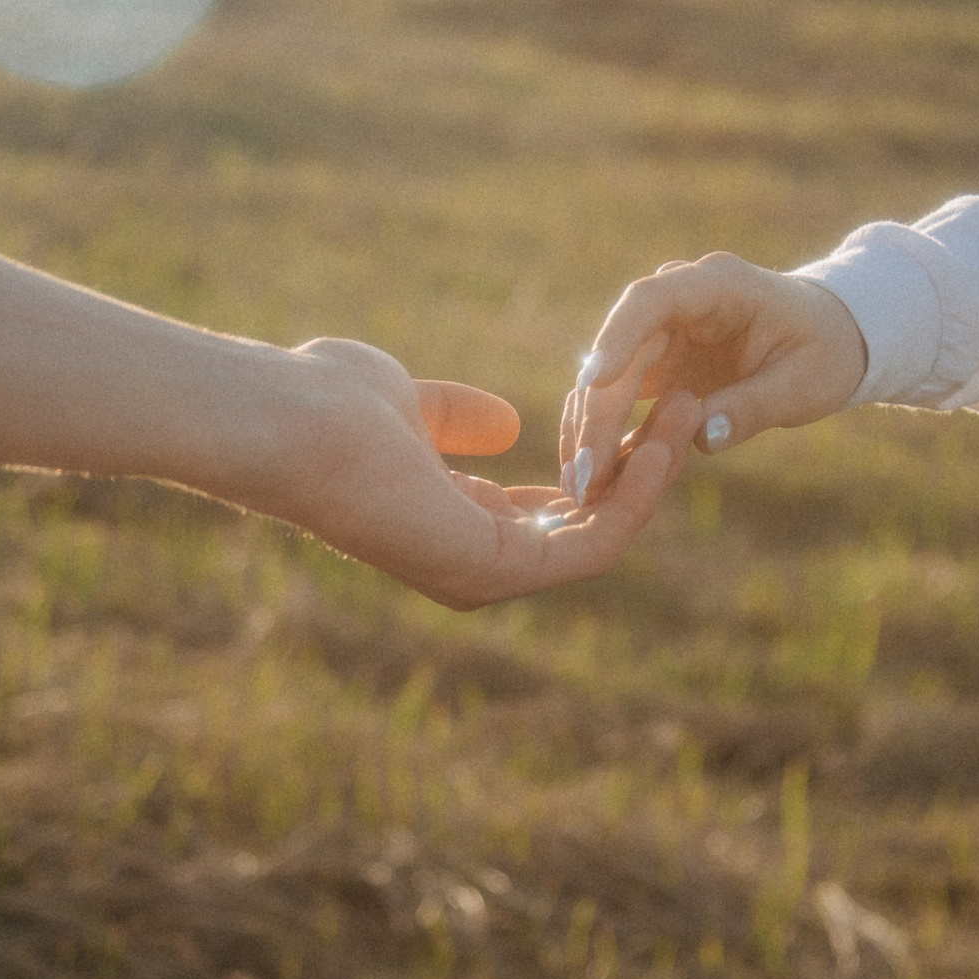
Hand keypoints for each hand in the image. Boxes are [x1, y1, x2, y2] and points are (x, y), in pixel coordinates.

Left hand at [280, 338, 696, 610]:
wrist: (289, 421)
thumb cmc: (325, 404)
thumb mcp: (410, 403)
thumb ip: (455, 416)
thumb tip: (504, 422)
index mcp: (450, 525)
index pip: (548, 512)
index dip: (600, 461)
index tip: (642, 406)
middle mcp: (471, 562)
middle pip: (584, 526)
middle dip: (641, 467)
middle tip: (687, 405)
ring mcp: (484, 575)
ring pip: (599, 534)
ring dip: (651, 475)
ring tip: (689, 410)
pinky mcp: (497, 569)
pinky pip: (593, 542)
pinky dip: (635, 493)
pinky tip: (661, 437)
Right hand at [559, 252, 867, 501]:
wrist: (834, 339)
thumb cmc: (826, 351)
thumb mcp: (805, 383)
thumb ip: (754, 406)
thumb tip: (702, 438)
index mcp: (719, 285)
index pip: (651, 300)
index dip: (617, 337)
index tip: (593, 381)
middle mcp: (681, 303)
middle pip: (621, 349)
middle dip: (597, 409)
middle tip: (585, 471)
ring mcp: (665, 333)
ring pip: (611, 377)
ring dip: (592, 428)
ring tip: (583, 485)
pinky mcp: (660, 364)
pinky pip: (622, 398)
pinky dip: (607, 435)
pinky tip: (595, 479)